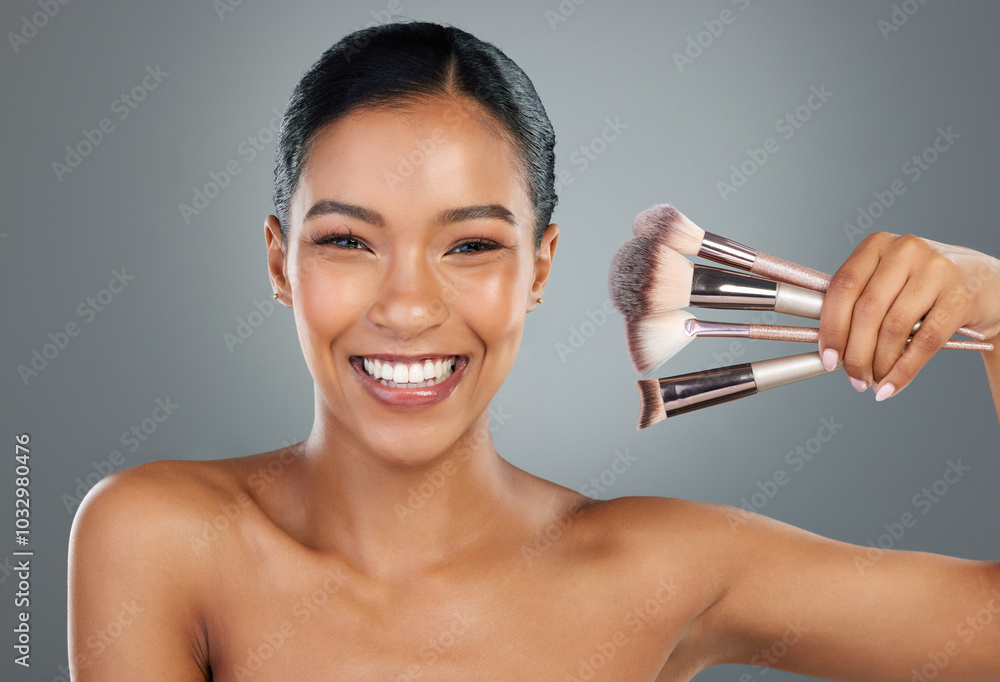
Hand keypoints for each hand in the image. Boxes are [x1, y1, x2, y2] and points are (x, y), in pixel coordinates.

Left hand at [818, 232, 999, 400]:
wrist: (983, 283)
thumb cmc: (923, 286)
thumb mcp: (888, 281)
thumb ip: (858, 302)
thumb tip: (830, 348)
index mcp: (877, 245)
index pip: (843, 287)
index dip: (831, 327)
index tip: (828, 357)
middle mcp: (905, 251)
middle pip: (866, 310)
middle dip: (855, 353)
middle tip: (854, 378)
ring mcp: (935, 271)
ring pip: (893, 328)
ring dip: (879, 364)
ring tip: (873, 382)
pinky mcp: (960, 296)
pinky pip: (924, 342)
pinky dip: (904, 370)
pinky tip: (892, 385)